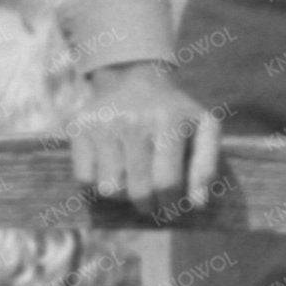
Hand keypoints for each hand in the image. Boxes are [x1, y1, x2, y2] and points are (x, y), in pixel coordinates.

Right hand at [73, 65, 219, 220]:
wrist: (133, 79)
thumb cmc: (174, 114)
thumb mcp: (204, 128)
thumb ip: (206, 167)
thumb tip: (198, 205)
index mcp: (168, 121)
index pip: (167, 183)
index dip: (171, 204)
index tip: (172, 206)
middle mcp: (133, 121)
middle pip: (137, 191)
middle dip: (148, 205)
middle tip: (152, 202)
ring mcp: (102, 124)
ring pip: (109, 189)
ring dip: (123, 194)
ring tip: (132, 181)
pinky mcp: (78, 128)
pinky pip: (84, 179)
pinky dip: (98, 183)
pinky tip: (112, 169)